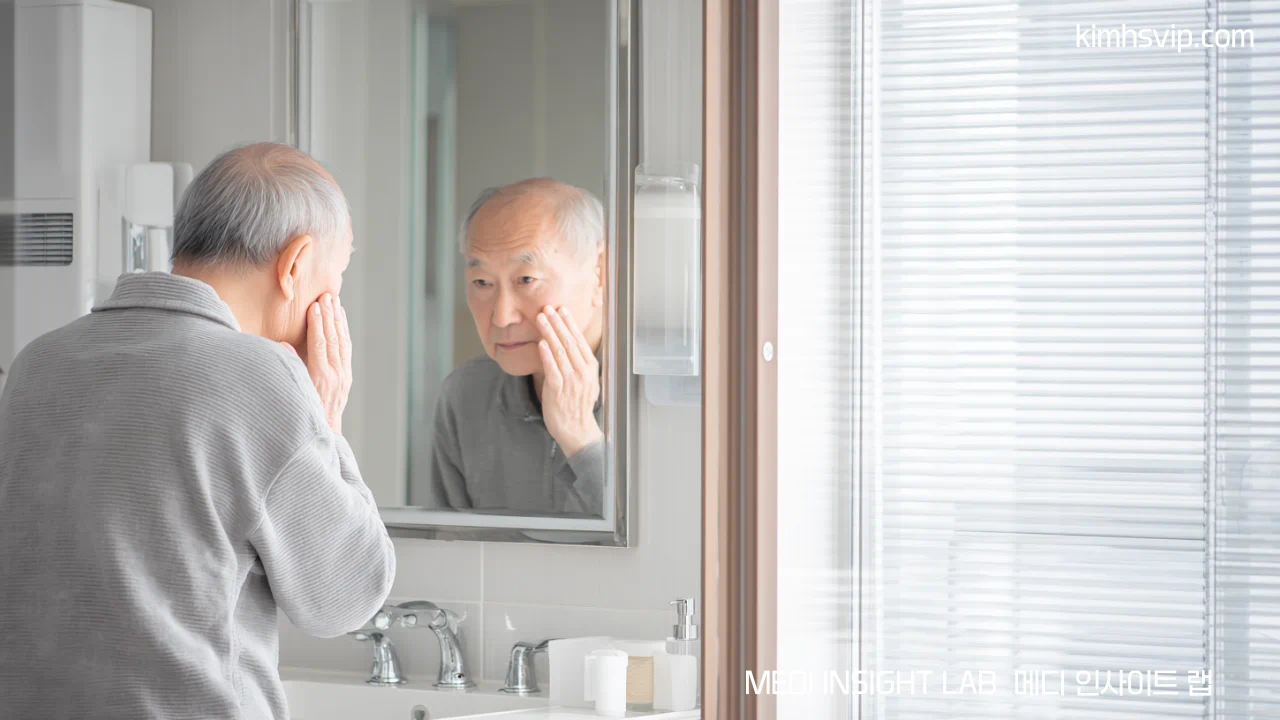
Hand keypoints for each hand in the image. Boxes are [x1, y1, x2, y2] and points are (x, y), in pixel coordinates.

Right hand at [284, 293, 351, 434]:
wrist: (322, 433)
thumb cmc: (302, 413)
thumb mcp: (294, 392)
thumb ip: (289, 368)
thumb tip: (283, 345)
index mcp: (321, 378)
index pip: (320, 345)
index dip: (317, 324)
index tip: (314, 306)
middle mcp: (336, 375)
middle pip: (333, 339)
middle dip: (329, 315)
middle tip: (326, 295)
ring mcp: (343, 375)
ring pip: (342, 342)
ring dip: (338, 319)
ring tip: (334, 300)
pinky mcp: (346, 375)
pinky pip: (345, 348)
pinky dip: (343, 331)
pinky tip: (340, 318)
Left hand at [536, 305, 602, 457]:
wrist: (577, 430)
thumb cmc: (578, 406)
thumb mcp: (586, 382)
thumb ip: (580, 364)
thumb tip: (570, 345)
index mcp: (591, 368)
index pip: (579, 340)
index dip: (570, 323)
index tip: (562, 310)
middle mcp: (583, 372)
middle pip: (569, 341)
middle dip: (557, 322)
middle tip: (547, 308)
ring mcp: (571, 380)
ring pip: (559, 350)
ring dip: (549, 332)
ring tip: (541, 318)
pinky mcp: (559, 389)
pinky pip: (552, 368)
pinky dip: (546, 353)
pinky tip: (541, 342)